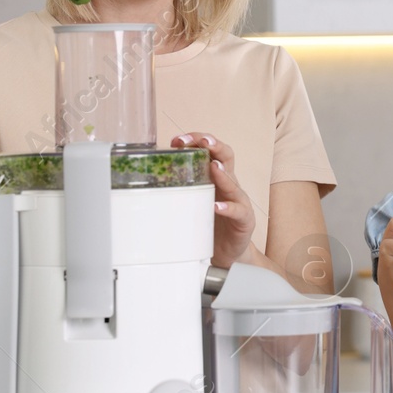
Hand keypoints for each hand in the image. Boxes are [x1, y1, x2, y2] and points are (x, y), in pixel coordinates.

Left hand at [172, 132, 256, 268]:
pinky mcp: (244, 220)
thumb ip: (179, 188)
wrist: (226, 252)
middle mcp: (229, 185)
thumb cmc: (209, 224)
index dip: (197, 140)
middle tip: (202, 141)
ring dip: (223, 173)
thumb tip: (149, 178)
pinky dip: (227, 208)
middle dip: (215, 145)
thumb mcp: (193, 202)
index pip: (210, 150)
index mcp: (216, 177)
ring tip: (213, 167)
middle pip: (226, 157)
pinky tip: (217, 207)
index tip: (179, 140)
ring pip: (234, 182)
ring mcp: (239, 201)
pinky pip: (238, 211)